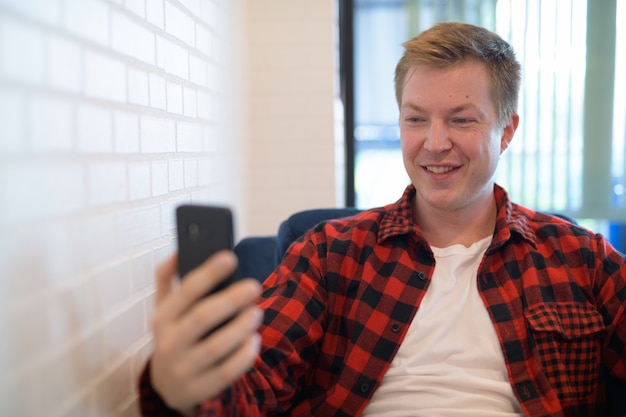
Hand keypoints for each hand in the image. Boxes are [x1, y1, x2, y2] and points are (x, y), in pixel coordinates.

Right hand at [149, 251, 262, 415]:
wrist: (166, 384)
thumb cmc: (174, 335)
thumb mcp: (165, 308)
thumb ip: (168, 279)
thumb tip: (178, 251)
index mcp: (162, 318)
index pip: (185, 291)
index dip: (208, 273)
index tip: (230, 257)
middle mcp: (169, 343)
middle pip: (202, 317)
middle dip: (230, 300)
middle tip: (254, 287)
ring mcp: (183, 369)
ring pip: (216, 347)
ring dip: (240, 327)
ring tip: (257, 313)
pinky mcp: (199, 389)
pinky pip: (226, 373)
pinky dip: (243, 356)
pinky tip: (254, 340)